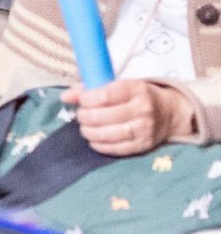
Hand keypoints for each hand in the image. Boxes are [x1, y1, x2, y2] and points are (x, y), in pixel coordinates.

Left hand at [64, 79, 195, 157]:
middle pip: (103, 116)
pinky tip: (94, 139)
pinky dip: (100, 145)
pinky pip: (117, 149)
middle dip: (84, 116)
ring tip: (85, 128)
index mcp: (136, 89)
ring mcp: (145, 129)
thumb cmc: (134, 96)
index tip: (81, 100)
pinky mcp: (144, 145)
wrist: (168, 113)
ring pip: (109, 134)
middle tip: (81, 115)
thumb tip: (65, 96)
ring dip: (89, 132)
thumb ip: (89, 88)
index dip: (86, 99)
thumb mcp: (117, 85)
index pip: (106, 95)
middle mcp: (142, 109)